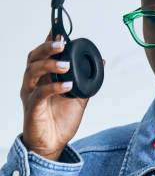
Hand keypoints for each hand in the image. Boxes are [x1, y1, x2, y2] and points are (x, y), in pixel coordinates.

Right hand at [20, 31, 90, 160]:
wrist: (52, 145)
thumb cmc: (60, 121)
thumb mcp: (78, 97)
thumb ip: (87, 79)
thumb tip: (102, 61)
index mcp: (44, 77)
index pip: (43, 54)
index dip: (48, 40)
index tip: (59, 29)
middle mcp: (34, 82)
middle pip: (33, 57)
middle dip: (47, 48)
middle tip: (62, 44)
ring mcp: (30, 94)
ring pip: (32, 71)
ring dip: (49, 65)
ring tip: (66, 64)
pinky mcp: (32, 107)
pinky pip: (40, 93)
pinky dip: (54, 87)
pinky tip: (67, 85)